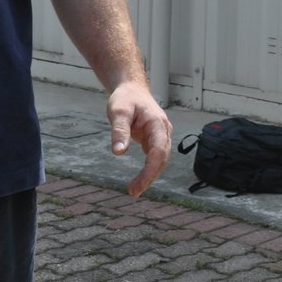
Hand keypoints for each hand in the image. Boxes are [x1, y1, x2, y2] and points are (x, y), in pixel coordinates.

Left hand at [105, 81, 172, 196]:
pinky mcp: (155, 139)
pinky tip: (140, 180)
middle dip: (149, 177)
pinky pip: (155, 157)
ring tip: (134, 189)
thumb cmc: (126, 98)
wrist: (132, 89)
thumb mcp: (118, 111)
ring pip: (161, 160)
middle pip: (162, 159)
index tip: (139, 185)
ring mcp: (161, 135)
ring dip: (150, 175)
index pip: (158, 151)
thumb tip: (119, 153)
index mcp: (157, 123)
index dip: (150, 170)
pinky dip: (149, 170)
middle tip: (133, 192)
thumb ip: (119, 131)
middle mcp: (163, 131)